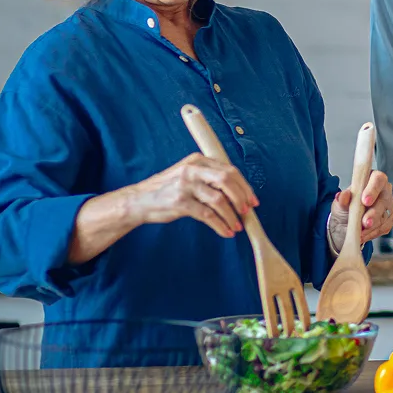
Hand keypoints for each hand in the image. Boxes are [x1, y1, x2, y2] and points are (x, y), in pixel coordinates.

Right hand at [127, 153, 258, 237]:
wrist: (139, 201)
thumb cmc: (166, 190)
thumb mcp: (187, 175)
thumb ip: (208, 177)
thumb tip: (238, 193)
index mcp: (197, 160)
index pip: (229, 170)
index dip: (245, 186)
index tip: (253, 200)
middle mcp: (192, 169)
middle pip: (227, 181)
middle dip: (241, 198)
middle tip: (247, 212)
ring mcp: (185, 185)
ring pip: (219, 200)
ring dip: (232, 216)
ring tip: (237, 226)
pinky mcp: (180, 202)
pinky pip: (207, 215)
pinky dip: (220, 225)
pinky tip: (226, 232)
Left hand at [327, 170, 392, 246]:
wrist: (346, 223)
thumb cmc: (346, 207)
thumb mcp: (340, 203)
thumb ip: (342, 199)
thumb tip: (343, 195)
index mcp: (372, 179)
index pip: (378, 179)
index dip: (373, 189)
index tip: (364, 201)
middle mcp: (384, 191)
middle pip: (384, 200)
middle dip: (374, 213)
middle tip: (364, 223)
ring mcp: (389, 205)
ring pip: (386, 215)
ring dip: (373, 226)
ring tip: (361, 233)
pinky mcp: (390, 219)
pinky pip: (385, 227)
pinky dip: (373, 233)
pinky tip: (364, 235)